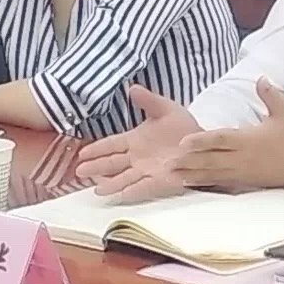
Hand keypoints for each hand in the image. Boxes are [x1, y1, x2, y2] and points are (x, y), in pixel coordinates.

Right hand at [75, 85, 200, 202]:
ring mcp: (147, 170)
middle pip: (112, 163)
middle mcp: (137, 157)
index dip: (96, 149)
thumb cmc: (184, 126)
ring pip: (124, 178)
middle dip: (96, 167)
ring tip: (97, 190)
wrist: (203, 143)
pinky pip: (143, 186)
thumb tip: (132, 87)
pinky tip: (120, 195)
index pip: (111, 145)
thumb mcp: (166, 109)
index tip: (82, 153)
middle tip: (80, 171)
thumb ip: (148, 101)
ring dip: (111, 183)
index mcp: (135, 140)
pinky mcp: (160, 180)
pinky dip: (132, 191)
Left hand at [168, 77, 283, 191]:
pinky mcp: (246, 182)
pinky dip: (205, 183)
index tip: (183, 141)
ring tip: (173, 174)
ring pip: (213, 173)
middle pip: (211, 159)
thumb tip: (260, 78)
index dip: (201, 140)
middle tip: (167, 162)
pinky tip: (192, 183)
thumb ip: (271, 95)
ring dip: (192, 173)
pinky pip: (221, 183)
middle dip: (189, 161)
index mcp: (250, 139)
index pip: (221, 139)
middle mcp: (243, 157)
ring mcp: (243, 172)